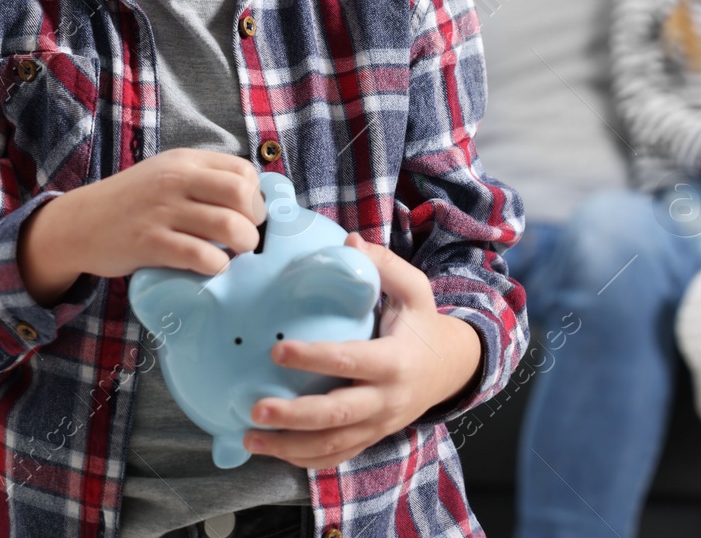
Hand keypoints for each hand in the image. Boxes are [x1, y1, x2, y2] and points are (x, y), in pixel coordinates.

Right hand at [19, 148, 267, 304]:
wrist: (78, 223)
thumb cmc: (131, 202)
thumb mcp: (166, 174)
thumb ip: (203, 180)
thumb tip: (252, 200)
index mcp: (184, 161)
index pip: (243, 171)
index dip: (256, 197)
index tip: (248, 215)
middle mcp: (175, 180)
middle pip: (242, 194)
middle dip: (255, 220)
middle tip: (246, 236)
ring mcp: (162, 212)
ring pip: (228, 226)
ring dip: (242, 245)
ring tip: (233, 254)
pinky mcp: (150, 244)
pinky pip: (201, 256)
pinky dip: (217, 266)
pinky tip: (211, 267)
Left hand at [242, 233, 483, 468]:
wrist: (451, 368)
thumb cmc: (423, 324)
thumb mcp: (414, 290)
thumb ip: (383, 265)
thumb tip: (349, 241)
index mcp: (396, 361)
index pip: (351, 361)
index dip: (314, 359)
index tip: (279, 351)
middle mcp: (387, 399)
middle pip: (338, 415)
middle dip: (295, 416)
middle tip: (256, 408)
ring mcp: (378, 424)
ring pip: (332, 445)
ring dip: (289, 446)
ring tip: (250, 437)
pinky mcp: (370, 437)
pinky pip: (336, 457)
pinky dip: (303, 459)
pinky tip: (272, 451)